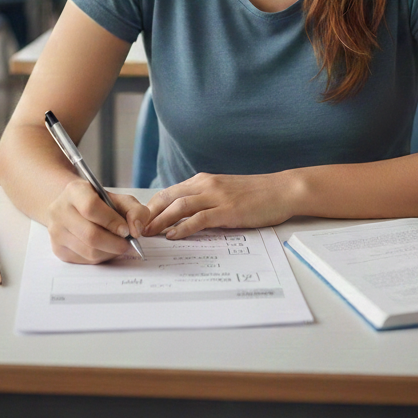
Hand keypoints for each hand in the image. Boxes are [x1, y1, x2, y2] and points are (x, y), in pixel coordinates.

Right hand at [47, 179, 150, 263]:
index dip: (111, 221)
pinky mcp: (58, 249)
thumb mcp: (119, 199)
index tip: (126, 230)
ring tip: (118, 246)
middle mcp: (60, 210)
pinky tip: (106, 249)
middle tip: (127, 244)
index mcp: (74, 191)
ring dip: (110, 252)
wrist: (75, 209)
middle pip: (90, 235)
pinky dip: (101, 257)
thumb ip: (135, 210)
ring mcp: (56, 231)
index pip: (91, 207)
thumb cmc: (100, 204)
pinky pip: (84, 260)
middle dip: (115, 243)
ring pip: (88, 251)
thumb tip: (136, 230)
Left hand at [143, 172, 300, 240]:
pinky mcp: (228, 210)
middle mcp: (206, 185)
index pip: (169, 192)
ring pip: (179, 207)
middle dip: (149, 214)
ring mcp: (217, 196)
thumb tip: (185, 217)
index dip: (151, 207)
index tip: (140, 222)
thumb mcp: (225, 192)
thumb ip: (206, 200)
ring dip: (160, 221)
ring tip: (148, 234)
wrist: (282, 190)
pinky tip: (174, 236)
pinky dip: (183, 227)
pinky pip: (199, 218)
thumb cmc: (255, 194)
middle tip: (135, 230)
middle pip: (168, 198)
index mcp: (203, 181)